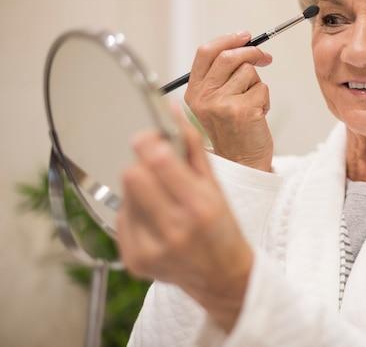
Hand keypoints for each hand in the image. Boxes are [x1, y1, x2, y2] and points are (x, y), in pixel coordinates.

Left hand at [117, 107, 251, 331]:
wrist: (221, 276)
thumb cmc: (221, 228)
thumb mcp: (215, 186)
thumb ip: (192, 147)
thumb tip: (172, 112)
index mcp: (198, 207)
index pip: (158, 161)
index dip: (148, 141)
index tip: (150, 136)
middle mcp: (174, 230)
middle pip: (132, 176)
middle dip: (142, 164)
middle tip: (154, 166)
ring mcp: (151, 248)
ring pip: (124, 195)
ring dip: (139, 188)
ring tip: (160, 198)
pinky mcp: (135, 260)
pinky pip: (121, 218)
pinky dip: (134, 211)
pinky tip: (154, 218)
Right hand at [185, 32, 273, 171]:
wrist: (241, 162)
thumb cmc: (233, 132)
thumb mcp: (214, 103)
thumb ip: (220, 77)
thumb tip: (243, 45)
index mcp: (194, 93)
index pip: (205, 53)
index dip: (227, 40)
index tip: (244, 36)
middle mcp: (204, 97)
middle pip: (229, 57)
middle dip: (252, 53)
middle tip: (264, 58)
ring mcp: (222, 104)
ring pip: (249, 72)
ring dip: (258, 84)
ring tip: (253, 103)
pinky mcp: (242, 111)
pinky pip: (262, 89)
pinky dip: (265, 99)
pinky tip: (258, 115)